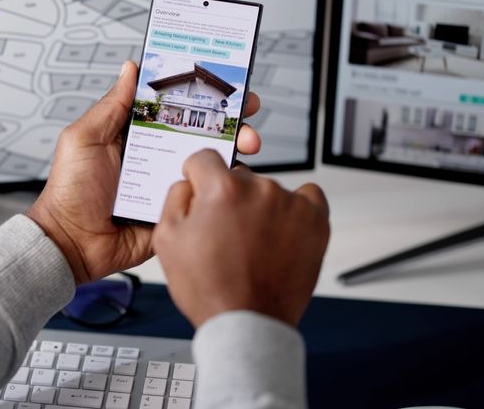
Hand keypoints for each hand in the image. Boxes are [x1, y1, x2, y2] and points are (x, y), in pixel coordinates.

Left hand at [27, 60, 263, 283]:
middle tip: (248, 108)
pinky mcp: (176, 208)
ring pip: (209, 160)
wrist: (71, 242)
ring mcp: (168, 182)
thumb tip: (130, 69)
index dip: (199, 92)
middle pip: (200, 130)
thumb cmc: (70, 190)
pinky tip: (234, 173)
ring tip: (249, 141)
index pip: (174, 106)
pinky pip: (204, 194)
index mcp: (137, 134)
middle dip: (229, 118)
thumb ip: (110, 105)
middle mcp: (157, 155)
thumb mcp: (84, 138)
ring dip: (234, 147)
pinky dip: (222, 184)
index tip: (224, 79)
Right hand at [152, 150, 329, 326]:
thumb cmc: (210, 288)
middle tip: (226, 232)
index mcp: (222, 189)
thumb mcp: (167, 240)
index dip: (197, 176)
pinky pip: (307, 196)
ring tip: (253, 243)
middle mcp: (260, 189)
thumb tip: (189, 181)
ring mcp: (291, 203)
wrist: (249, 324)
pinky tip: (282, 229)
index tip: (201, 191)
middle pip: (238, 177)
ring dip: (259, 207)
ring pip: (268, 189)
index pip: (204, 158)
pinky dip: (295, 208)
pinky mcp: (316, 220)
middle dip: (229, 197)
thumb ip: (175, 197)